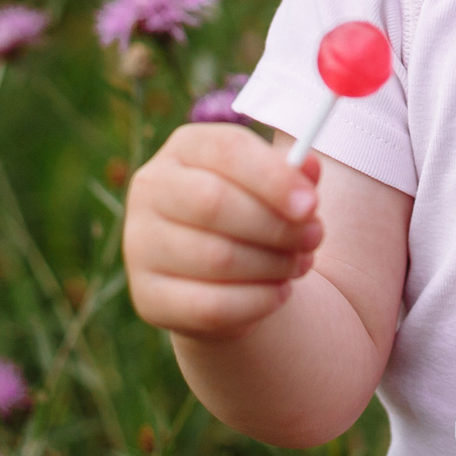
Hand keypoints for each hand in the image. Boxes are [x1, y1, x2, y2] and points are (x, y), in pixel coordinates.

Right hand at [124, 123, 324, 340]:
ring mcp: (141, 245)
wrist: (219, 276)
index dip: (273, 177)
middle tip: (314, 238)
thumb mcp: (275, 189)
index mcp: (185, 148)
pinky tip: (279, 294)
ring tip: (298, 265)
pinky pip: (210, 306)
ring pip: (215, 258)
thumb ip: (294, 176)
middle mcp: (151, 190)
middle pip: (214, 202)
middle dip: (275, 225)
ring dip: (272, 265)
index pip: (227, 150)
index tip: (312, 204)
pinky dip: (256, 302)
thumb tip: (310, 167)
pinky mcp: (148, 297)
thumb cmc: (252, 216)